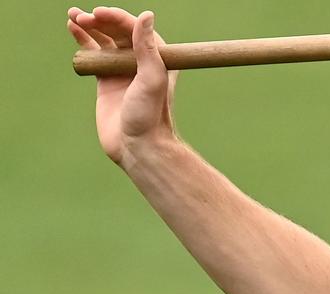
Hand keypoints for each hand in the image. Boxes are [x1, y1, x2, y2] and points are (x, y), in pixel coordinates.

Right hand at [67, 7, 177, 164]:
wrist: (137, 146)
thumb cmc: (149, 115)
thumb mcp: (151, 79)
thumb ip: (147, 48)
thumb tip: (147, 15)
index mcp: (158, 58)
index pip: (136, 29)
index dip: (117, 17)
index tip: (99, 13)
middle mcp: (141, 61)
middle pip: (118, 31)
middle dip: (100, 20)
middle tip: (83, 16)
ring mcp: (122, 69)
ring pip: (104, 39)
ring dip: (89, 25)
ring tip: (73, 15)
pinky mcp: (106, 78)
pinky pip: (94, 53)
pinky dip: (83, 39)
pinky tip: (73, 28)